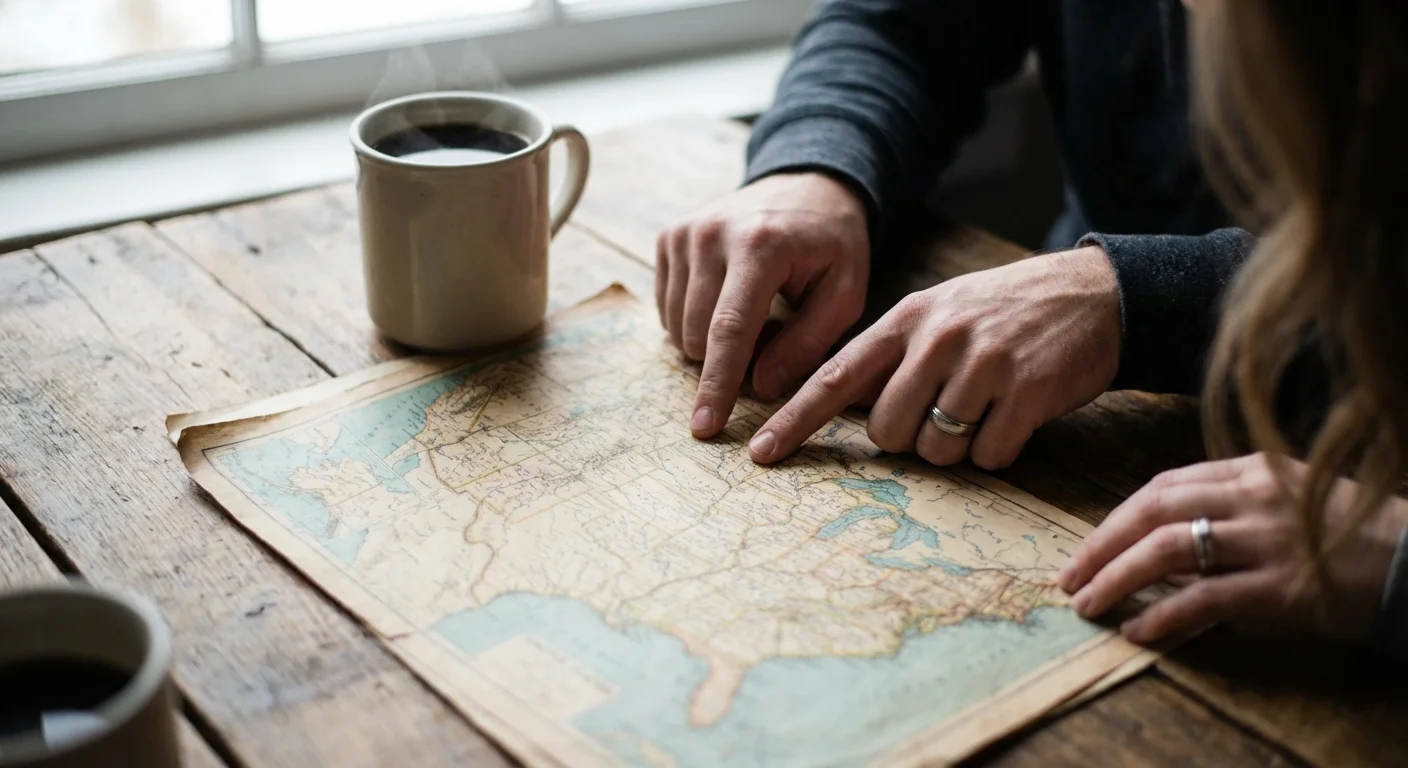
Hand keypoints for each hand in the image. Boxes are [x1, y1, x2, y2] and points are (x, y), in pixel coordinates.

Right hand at [656, 172, 869, 437]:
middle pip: (699, 333)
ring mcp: (683, 233)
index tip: (705, 427)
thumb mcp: (845, 293)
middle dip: (727, 359)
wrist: (806, 183)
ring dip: (711, 340)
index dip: (717, 384)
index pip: (730, 329)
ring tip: (754, 314)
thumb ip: (808, 344)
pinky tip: (727, 300)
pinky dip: (695, 320)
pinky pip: (667, 308)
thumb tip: (761, 388)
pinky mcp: (667, 237)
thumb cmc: (830, 243)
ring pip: (677, 326)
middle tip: (771, 335)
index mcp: (760, 245)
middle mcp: (711, 234)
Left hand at [747, 246, 1121, 469]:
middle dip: (911, 437)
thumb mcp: (940, 313)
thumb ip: (891, 355)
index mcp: (907, 319)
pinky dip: (999, 449)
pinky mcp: (1026, 391)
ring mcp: (982, 364)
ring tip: (987, 406)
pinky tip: (1017, 414)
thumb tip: (839, 405)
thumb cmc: (1005, 313)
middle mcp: (937, 338)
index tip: (762, 453)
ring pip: (937, 449)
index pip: (835, 377)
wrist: (1094, 294)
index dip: (795, 420)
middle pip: (887, 431)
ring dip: (958, 446)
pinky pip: (988, 455)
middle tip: (946, 410)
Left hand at [1058, 453, 1407, 644]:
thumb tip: (1163, 538)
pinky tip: (1138, 630)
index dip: (1116, 517)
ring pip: (1167, 550)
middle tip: (1069, 575)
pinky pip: (1204, 598)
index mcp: (1251, 469)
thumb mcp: (1287, 497)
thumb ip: (1231, 505)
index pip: (1162, 486)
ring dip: (1117, 578)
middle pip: (1151, 510)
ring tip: (1089, 603)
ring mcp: (1267, 539)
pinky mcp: (1281, 585)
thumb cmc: (1349, 532)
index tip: (1087, 544)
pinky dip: (1163, 615)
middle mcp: (1253, 496)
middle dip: (1100, 544)